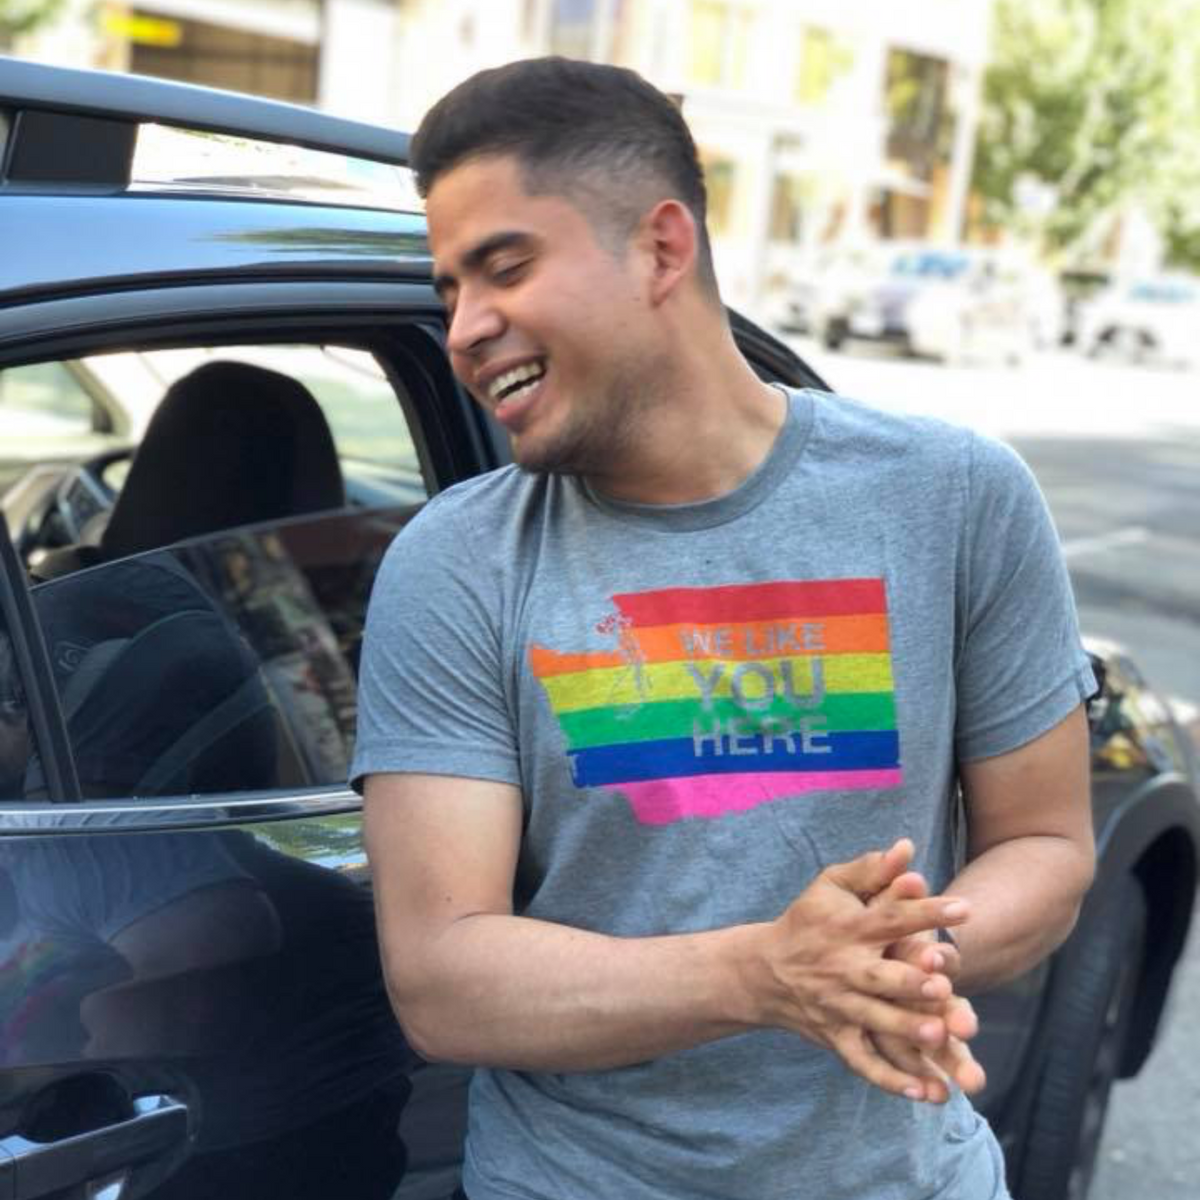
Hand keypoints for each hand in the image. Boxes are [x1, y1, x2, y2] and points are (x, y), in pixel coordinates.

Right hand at [756, 838, 971, 1099]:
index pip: (890, 918)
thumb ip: (871, 870)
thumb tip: (906, 847)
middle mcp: (844, 968)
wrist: (763, 970)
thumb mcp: (831, 886)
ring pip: (875, 1021)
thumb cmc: (808, 921)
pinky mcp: (836, 1037)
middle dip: (909, 981)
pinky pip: (864, 1063)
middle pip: (880, 977)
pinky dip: (891, 1080)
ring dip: (905, 1029)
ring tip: (937, 1035)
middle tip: (942, 984)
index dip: (926, 913)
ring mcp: (839, 1006)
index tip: (965, 909)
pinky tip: (926, 1093)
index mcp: (848, 928)